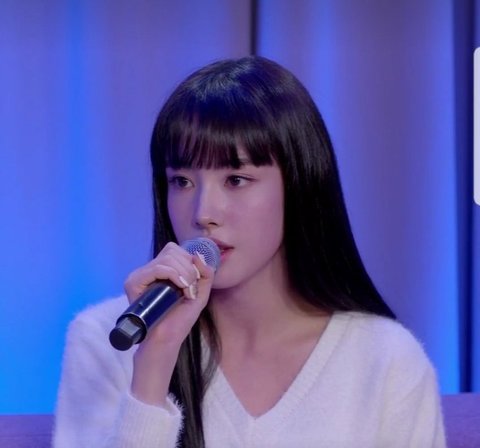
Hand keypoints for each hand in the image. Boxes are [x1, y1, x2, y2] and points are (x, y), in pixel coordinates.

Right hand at [124, 242, 214, 405]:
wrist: (165, 342)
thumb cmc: (180, 321)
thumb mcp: (200, 294)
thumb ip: (205, 274)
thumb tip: (198, 255)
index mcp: (161, 271)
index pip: (175, 249)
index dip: (189, 261)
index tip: (194, 282)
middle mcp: (148, 270)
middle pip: (172, 250)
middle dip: (189, 268)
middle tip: (190, 289)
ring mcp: (139, 276)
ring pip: (167, 257)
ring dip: (184, 273)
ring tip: (186, 291)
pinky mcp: (133, 283)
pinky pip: (158, 268)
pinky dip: (175, 275)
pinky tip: (181, 288)